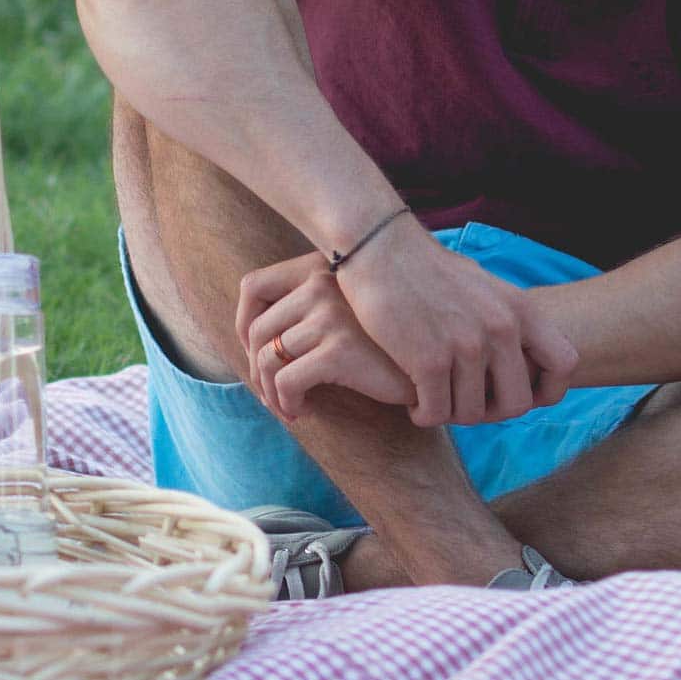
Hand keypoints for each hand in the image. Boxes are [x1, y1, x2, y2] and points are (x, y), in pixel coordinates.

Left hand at [236, 253, 414, 418]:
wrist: (436, 362)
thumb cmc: (387, 343)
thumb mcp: (345, 312)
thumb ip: (307, 310)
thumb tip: (251, 343)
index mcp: (319, 268)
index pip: (252, 286)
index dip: (243, 325)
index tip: (258, 354)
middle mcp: (321, 284)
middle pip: (257, 331)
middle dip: (258, 370)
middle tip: (273, 394)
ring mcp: (330, 315)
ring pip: (268, 360)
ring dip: (272, 393)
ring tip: (288, 407)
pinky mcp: (339, 350)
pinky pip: (287, 382)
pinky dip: (286, 402)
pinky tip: (302, 410)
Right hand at [329, 216, 576, 425]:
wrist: (379, 249)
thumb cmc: (425, 267)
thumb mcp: (482, 286)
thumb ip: (504, 318)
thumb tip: (516, 350)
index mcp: (520, 309)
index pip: (564, 364)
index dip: (546, 391)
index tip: (521, 395)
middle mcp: (501, 329)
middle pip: (516, 403)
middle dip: (490, 413)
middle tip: (465, 404)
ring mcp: (466, 345)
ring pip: (471, 413)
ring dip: (451, 414)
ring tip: (434, 402)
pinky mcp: (428, 360)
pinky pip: (436, 412)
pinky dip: (424, 415)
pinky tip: (413, 404)